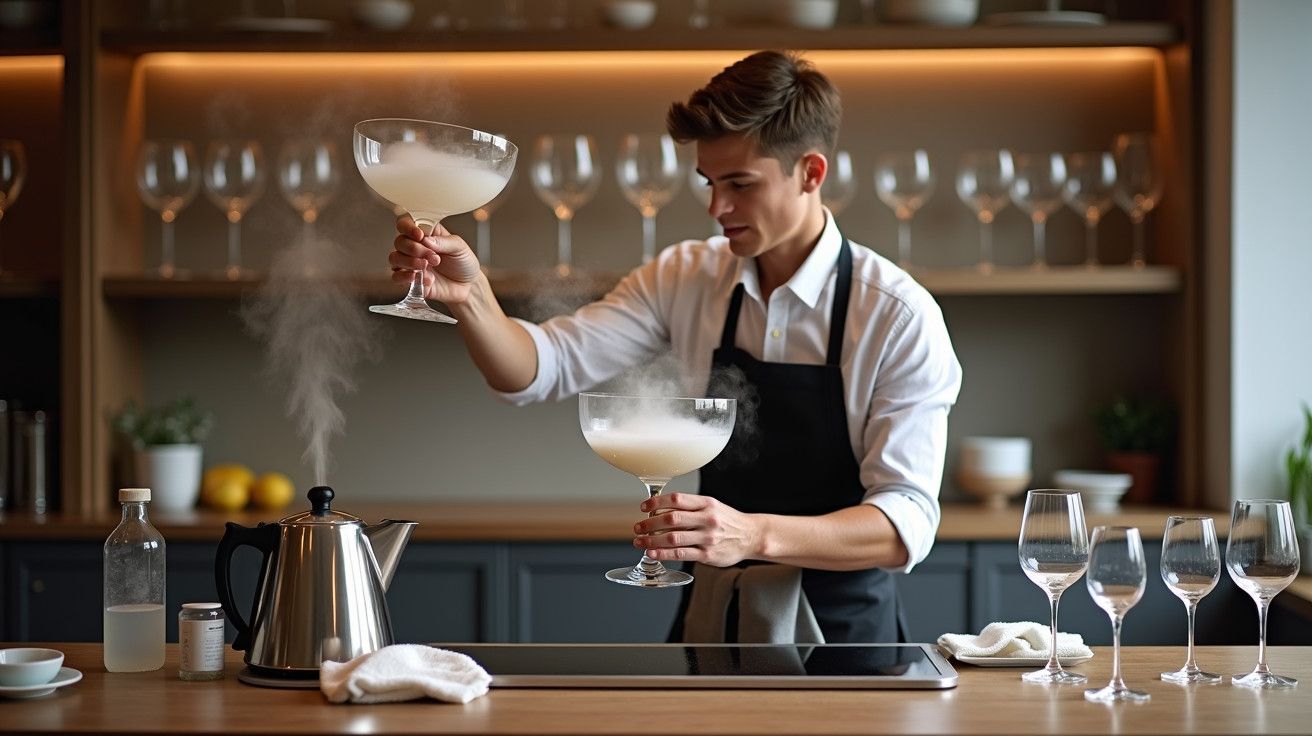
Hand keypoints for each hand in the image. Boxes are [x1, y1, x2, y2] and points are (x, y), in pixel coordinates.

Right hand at [388, 215, 482, 304]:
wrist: (468, 285)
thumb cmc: (463, 262)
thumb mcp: (460, 247)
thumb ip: (444, 242)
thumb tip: (426, 240)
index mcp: (425, 233)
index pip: (406, 223)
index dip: (408, 227)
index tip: (419, 235)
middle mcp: (415, 247)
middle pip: (399, 241)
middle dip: (415, 249)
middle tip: (434, 257)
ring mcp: (410, 263)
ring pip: (394, 258)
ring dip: (409, 262)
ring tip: (426, 266)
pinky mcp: (410, 280)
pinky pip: (396, 277)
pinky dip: (406, 277)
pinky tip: (423, 278)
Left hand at [633, 492, 760, 566]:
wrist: (751, 536)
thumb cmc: (727, 521)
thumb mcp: (712, 506)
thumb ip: (690, 507)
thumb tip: (660, 509)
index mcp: (707, 503)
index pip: (677, 499)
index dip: (656, 502)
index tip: (644, 507)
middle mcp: (707, 519)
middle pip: (672, 519)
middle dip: (650, 524)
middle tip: (638, 527)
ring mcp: (707, 538)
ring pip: (673, 538)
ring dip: (652, 540)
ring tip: (640, 541)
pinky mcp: (707, 555)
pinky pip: (681, 554)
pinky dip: (663, 554)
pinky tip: (652, 553)